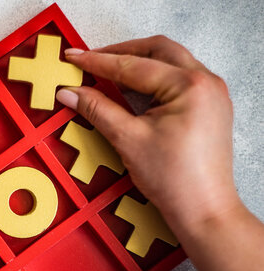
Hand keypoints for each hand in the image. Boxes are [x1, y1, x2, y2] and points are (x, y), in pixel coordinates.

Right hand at [56, 35, 263, 270]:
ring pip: (169, 61)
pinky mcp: (209, 106)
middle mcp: (205, 82)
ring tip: (108, 71)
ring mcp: (210, 93)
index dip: (98, 62)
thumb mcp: (128, 139)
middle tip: (92, 60)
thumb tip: (70, 92)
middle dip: (122, 52)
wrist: (204, 210)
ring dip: (138, 62)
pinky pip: (177, 78)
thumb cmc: (175, 180)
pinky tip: (132, 88)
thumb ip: (97, 109)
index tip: (75, 58)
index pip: (134, 65)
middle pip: (157, 49)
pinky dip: (152, 78)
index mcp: (189, 86)